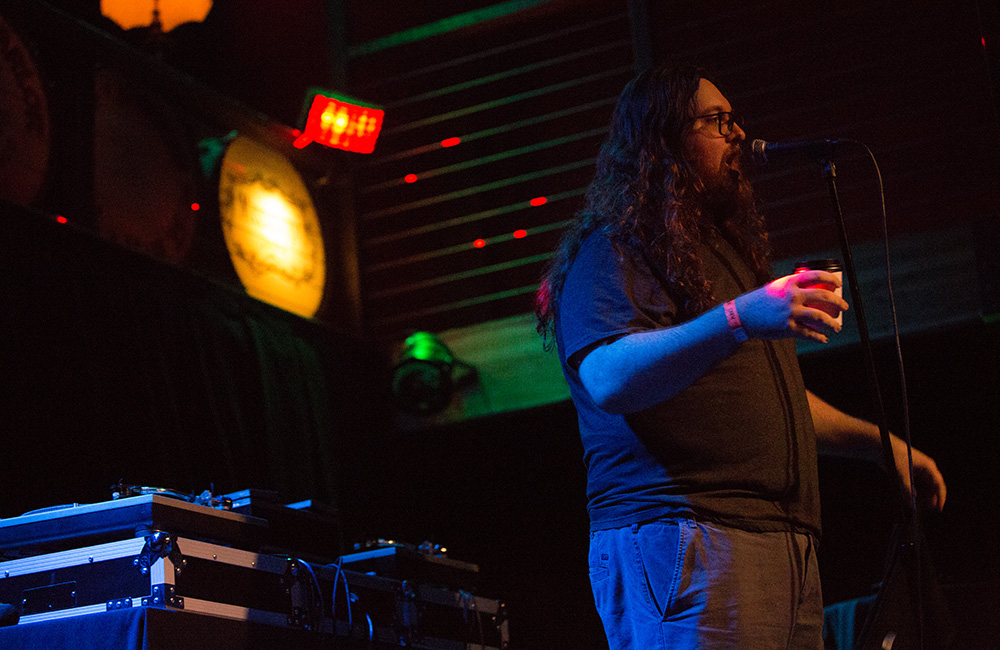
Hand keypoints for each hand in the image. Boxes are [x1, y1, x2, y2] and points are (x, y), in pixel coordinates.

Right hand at [734, 271, 848, 342]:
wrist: (741, 316)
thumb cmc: (759, 301)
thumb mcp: (775, 288)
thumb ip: (791, 288)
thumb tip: (809, 290)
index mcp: (788, 283)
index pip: (815, 275)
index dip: (830, 278)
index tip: (838, 285)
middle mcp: (791, 296)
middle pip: (822, 295)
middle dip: (838, 302)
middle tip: (844, 307)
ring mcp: (790, 312)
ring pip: (819, 316)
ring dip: (832, 323)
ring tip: (837, 327)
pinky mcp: (787, 328)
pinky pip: (808, 333)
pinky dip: (818, 337)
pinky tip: (823, 339)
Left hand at [892, 440, 946, 511]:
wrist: (883, 447)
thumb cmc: (894, 457)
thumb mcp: (901, 474)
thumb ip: (906, 489)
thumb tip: (911, 504)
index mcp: (928, 467)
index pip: (939, 484)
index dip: (940, 497)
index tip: (938, 509)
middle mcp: (926, 470)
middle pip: (932, 489)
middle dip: (928, 500)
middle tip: (920, 509)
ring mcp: (919, 472)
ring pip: (924, 490)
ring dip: (920, 498)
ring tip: (909, 502)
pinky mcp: (911, 475)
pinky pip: (916, 488)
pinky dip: (913, 494)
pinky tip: (905, 497)